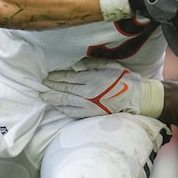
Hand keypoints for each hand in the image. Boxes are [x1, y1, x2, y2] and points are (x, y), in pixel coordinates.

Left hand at [40, 59, 160, 117]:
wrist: (135, 97)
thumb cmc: (123, 78)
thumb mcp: (109, 65)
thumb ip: (92, 64)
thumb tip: (77, 65)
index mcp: (91, 79)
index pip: (68, 78)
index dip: (57, 77)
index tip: (48, 75)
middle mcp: (86, 92)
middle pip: (64, 89)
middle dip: (52, 87)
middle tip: (42, 85)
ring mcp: (87, 104)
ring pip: (65, 102)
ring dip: (53, 98)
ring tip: (44, 96)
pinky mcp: (90, 113)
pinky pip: (73, 112)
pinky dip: (63, 109)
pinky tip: (57, 106)